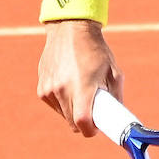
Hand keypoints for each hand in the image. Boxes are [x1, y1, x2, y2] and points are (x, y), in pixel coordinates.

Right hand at [37, 19, 122, 136]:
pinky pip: (55, 105)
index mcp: (82, 86)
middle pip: (73, 123)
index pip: (82, 122)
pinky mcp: (41, 89)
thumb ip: (116, 96)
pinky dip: (63, 101)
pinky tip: (69, 83)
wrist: (70, 29)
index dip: (91, 129)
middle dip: (84, 120)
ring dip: (73, 109)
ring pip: (64, 115)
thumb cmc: (96, 50)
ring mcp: (49, 90)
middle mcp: (62, 90)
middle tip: (94, 106)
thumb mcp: (113, 71)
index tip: (97, 126)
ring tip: (81, 88)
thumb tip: (117, 117)